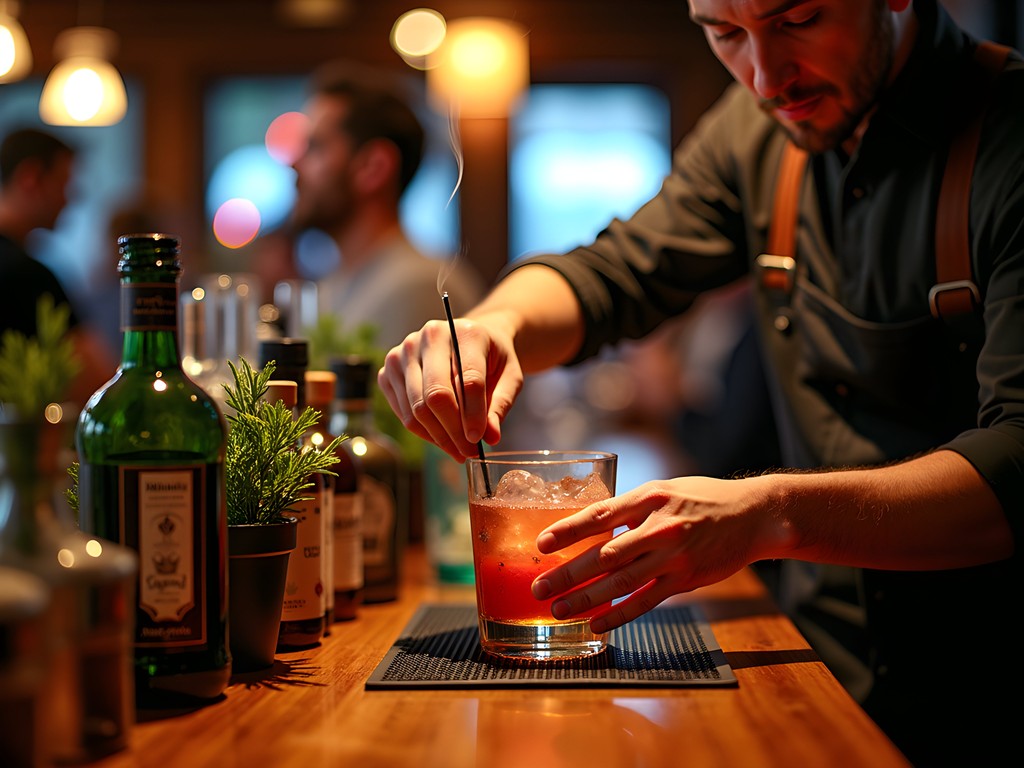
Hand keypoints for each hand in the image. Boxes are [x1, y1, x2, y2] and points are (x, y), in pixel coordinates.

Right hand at [377, 316, 524, 459]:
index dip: (473, 415)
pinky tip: (442, 437)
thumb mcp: (510, 377)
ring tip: (458, 450)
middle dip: (454, 432)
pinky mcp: (389, 370)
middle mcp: (429, 336)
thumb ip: (501, 404)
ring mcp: (404, 352)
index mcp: (465, 332)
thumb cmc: (491, 359)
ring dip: (438, 437)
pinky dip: (423, 432)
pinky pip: (403, 412)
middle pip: (436, 396)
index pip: (467, 380)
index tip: (479, 440)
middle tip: (469, 452)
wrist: (466, 340)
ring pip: (417, 408)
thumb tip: (490, 437)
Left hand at [530, 475, 787, 632]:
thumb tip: (591, 526)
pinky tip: (597, 624)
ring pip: (621, 582)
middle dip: (567, 574)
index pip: (600, 515)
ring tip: (559, 609)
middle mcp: (660, 527)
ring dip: (586, 599)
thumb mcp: (665, 489)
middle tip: (539, 588)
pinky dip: (619, 615)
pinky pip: (645, 601)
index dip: (568, 530)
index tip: (541, 544)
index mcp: (649, 497)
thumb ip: (630, 507)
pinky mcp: (686, 579)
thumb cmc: (703, 498)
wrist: (753, 515)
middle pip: (604, 555)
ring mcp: (674, 556)